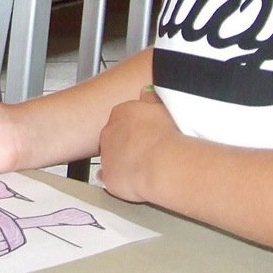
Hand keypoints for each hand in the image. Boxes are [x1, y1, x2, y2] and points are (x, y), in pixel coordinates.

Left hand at [96, 87, 177, 202]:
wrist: (160, 163)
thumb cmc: (165, 135)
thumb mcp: (162, 108)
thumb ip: (150, 99)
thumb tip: (145, 92)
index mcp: (121, 113)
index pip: (123, 117)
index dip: (135, 127)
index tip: (146, 133)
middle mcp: (108, 132)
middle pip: (114, 136)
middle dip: (127, 143)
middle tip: (145, 150)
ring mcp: (106, 154)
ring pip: (111, 157)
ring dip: (122, 161)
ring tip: (142, 167)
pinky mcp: (107, 176)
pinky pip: (107, 177)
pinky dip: (116, 179)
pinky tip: (129, 181)